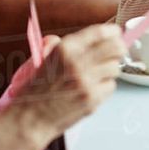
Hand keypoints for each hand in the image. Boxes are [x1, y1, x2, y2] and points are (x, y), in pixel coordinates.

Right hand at [8, 23, 126, 142]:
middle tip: (117, 52)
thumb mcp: (41, 58)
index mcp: (64, 49)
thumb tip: (73, 38)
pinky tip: (91, 89)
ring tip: (96, 75)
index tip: (116, 33)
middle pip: (115, 48)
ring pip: (115, 68)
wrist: (30, 117)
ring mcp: (86, 81)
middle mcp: (77, 62)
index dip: (112, 32)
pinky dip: (104, 87)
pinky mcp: (92, 98)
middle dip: (119, 49)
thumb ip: (58, 45)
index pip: (99, 32)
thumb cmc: (34, 90)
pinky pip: (111, 86)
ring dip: (109, 70)